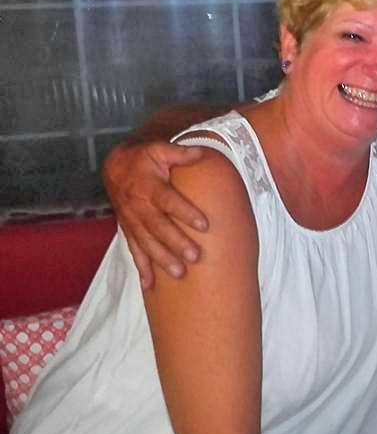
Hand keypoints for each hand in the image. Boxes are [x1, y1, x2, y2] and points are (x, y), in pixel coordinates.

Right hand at [103, 141, 207, 287]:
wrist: (116, 166)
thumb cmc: (144, 158)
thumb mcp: (160, 149)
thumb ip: (180, 153)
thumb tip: (200, 153)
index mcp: (148, 186)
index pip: (169, 202)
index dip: (185, 213)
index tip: (204, 225)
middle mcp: (138, 206)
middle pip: (158, 227)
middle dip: (176, 243)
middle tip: (195, 256)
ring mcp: (131, 221)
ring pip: (146, 243)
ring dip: (162, 259)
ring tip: (180, 274)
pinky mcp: (128, 230)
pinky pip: (133, 251)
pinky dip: (141, 268)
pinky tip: (150, 284)